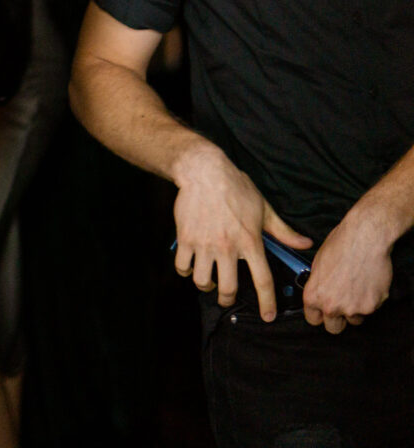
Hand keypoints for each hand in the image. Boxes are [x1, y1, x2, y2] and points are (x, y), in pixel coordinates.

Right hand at [170, 143, 310, 320]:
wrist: (204, 172)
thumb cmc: (236, 188)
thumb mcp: (264, 209)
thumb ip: (284, 231)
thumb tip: (306, 244)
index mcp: (250, 242)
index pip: (262, 280)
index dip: (266, 302)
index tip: (267, 316)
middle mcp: (227, 247)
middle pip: (228, 288)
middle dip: (228, 299)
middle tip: (227, 298)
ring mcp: (205, 244)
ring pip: (203, 281)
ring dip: (206, 286)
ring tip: (208, 281)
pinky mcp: (185, 238)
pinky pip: (182, 266)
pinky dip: (186, 271)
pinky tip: (191, 267)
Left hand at [303, 206, 394, 333]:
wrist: (364, 239)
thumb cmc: (339, 246)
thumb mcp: (316, 266)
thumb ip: (317, 286)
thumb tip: (320, 294)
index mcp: (314, 296)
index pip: (312, 320)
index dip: (318, 314)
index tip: (323, 311)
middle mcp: (332, 306)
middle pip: (334, 328)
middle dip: (337, 318)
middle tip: (341, 303)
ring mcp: (353, 308)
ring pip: (354, 319)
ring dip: (355, 309)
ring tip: (356, 289)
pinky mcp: (373, 306)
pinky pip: (370, 309)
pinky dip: (370, 300)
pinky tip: (367, 284)